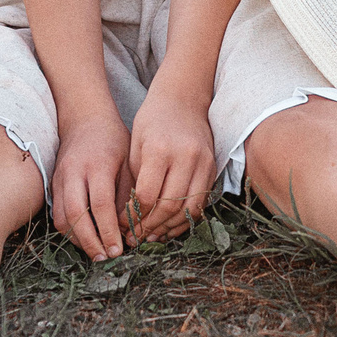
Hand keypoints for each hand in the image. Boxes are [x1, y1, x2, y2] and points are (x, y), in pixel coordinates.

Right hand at [52, 113, 132, 260]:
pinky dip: (70, 231)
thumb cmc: (114, 140)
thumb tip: (130, 229)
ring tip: (96, 253)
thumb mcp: (129, 160)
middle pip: (76, 215)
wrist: (85, 118)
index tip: (119, 249)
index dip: (109, 231)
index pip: (100, 204)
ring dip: (78, 240)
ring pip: (62, 217)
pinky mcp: (53, 184)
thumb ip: (129, 193)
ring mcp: (60, 178)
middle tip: (105, 258)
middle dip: (90, 241)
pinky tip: (85, 239)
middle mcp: (74, 172)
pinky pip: (58, 213)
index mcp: (97, 165)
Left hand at [126, 88, 216, 243]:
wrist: (183, 100)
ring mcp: (204, 163)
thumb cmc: (152, 121)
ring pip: (189, 208)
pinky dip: (185, 219)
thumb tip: (130, 216)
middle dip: (151, 226)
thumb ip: (136, 179)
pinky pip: (201, 203)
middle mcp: (186, 157)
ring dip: (169, 227)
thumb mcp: (135, 144)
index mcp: (160, 149)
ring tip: (152, 236)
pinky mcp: (213, 168)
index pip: (148, 195)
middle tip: (136, 237)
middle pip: (170, 205)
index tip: (123, 225)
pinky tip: (169, 226)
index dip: (135, 216)